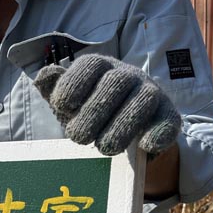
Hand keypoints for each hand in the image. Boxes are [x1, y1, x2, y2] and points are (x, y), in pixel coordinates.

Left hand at [35, 54, 180, 156]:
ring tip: (105, 148)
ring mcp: (150, 94)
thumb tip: (43, 77)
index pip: (90, 64)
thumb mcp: (73, 105)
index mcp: (101, 70)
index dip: (74, 83)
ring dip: (122, 125)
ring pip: (142, 100)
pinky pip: (168, 120)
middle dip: (94, 111)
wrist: (131, 137)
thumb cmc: (95, 116)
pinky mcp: (167, 116)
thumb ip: (57, 91)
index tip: (63, 106)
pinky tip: (145, 146)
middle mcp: (127, 76)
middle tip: (78, 137)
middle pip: (115, 83)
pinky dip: (158, 132)